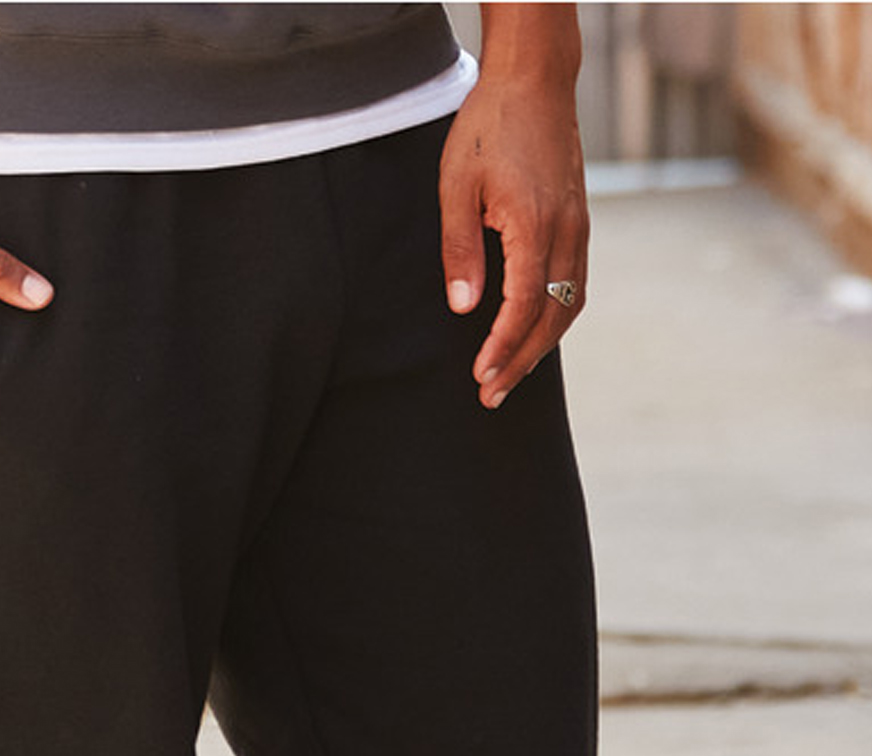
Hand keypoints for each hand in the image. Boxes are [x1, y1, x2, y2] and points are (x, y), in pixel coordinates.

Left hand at [438, 61, 587, 409]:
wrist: (535, 80)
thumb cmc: (488, 126)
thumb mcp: (456, 185)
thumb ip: (460, 249)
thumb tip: (463, 308)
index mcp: (534, 224)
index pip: (523, 304)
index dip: (502, 346)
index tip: (481, 375)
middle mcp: (566, 231)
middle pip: (552, 316)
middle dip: (521, 361)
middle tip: (490, 395)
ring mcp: (578, 227)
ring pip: (569, 304)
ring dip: (541, 347)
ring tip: (509, 376)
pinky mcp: (579, 223)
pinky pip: (574, 284)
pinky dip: (555, 318)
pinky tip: (532, 335)